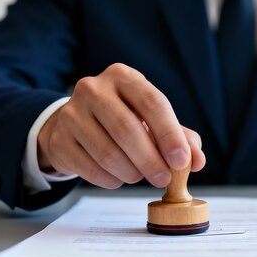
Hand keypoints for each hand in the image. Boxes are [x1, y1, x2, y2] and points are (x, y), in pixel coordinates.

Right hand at [37, 63, 205, 188]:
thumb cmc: (122, 119)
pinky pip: (90, 168)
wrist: (74, 124)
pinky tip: (118, 178)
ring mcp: (71, 113)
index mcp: (122, 77)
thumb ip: (179, 137)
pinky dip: (110, 180)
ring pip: (108, 152)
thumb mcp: (151, 120)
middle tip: (164, 179)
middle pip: (127, 129)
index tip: (182, 160)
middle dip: (151, 160)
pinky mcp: (59, 139)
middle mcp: (93, 88)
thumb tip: (197, 160)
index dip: (170, 134)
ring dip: (131, 172)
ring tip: (140, 176)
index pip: (152, 102)